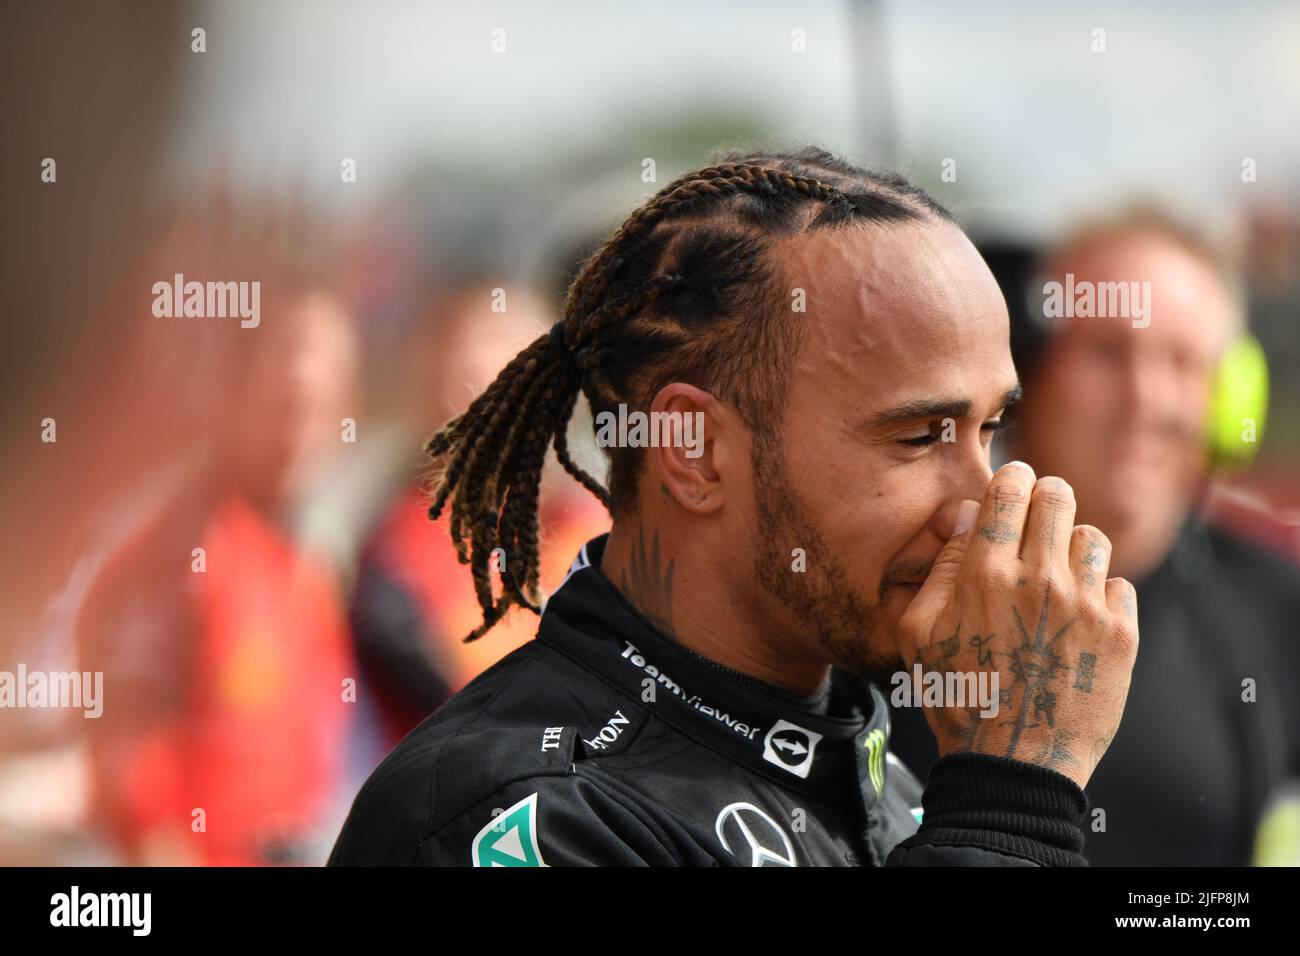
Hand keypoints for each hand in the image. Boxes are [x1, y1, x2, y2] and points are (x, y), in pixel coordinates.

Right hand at [896, 461, 1137, 788]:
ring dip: (1073, 550)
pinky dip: (1100, 595)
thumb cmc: (958, 697)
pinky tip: (1076, 623)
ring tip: (1056, 581)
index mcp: (984, 574)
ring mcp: (1085, 607)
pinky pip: (1119, 584)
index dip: (1011, 479)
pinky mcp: (1120, 634)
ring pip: (1092, 537)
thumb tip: (964, 518)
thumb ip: (938, 568)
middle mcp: (1038, 581)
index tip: (1011, 487)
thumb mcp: (918, 632)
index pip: (1009, 489)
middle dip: (1045, 499)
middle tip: (1037, 522)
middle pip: (1058, 496)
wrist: (1013, 763)